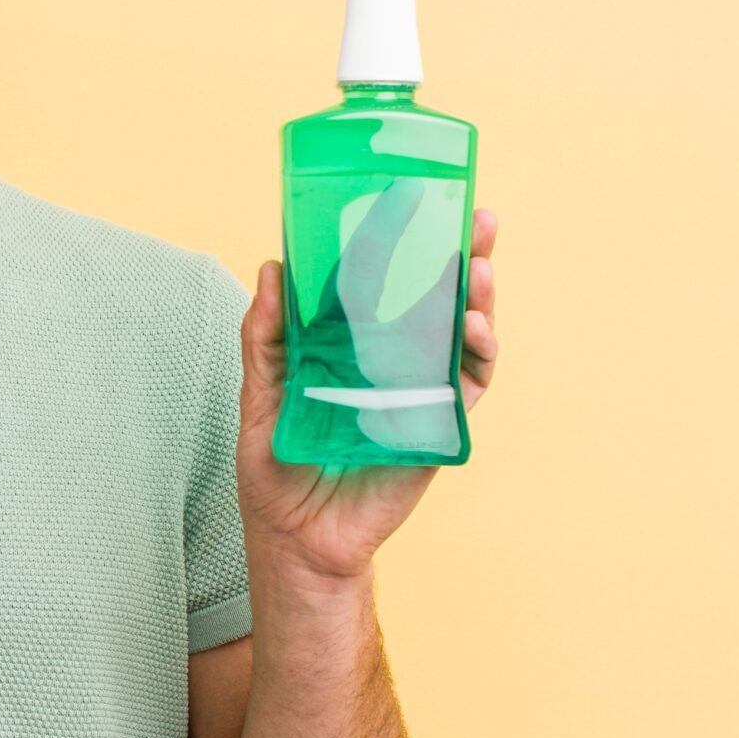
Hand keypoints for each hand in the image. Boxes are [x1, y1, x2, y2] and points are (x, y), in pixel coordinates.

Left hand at [234, 207, 499, 581]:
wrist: (296, 538)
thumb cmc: (277, 467)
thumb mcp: (260, 394)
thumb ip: (266, 337)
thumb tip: (272, 269)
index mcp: (352, 343)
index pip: (388, 281)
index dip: (408, 242)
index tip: (422, 199)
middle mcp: (393, 359)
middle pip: (438, 298)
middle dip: (465, 256)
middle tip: (478, 219)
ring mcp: (420, 390)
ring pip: (463, 334)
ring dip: (477, 298)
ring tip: (476, 271)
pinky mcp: (438, 424)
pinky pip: (470, 385)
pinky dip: (478, 354)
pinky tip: (473, 327)